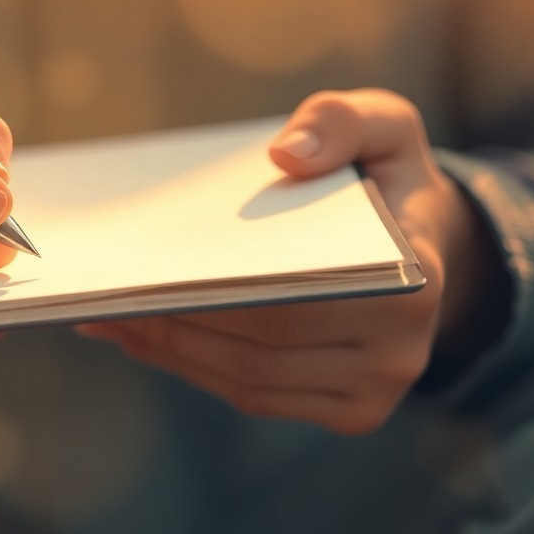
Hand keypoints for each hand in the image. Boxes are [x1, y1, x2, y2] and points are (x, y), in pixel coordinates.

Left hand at [77, 89, 504, 433]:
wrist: (426, 238)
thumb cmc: (387, 173)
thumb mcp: (381, 121)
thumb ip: (339, 121)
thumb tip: (285, 154)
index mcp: (414, 280)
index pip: (294, 303)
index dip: (213, 296)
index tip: (147, 273)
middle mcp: (401, 353)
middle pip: (261, 350)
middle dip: (175, 323)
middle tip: (107, 294)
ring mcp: (375, 392)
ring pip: (251, 380)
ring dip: (172, 350)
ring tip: (109, 314)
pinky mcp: (350, 412)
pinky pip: (257, 395)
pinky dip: (194, 366)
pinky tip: (143, 334)